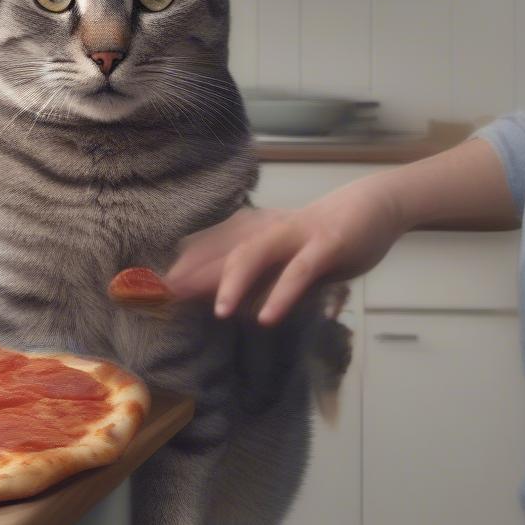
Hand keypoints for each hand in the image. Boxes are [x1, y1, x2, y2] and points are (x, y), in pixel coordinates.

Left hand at [163, 177, 405, 325]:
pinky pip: (301, 271)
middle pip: (221, 250)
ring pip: (255, 254)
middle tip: (167, 299)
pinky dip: (283, 293)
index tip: (151, 290)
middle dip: (193, 275)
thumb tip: (212, 298)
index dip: (179, 268)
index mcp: (252, 229)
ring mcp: (295, 235)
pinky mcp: (326, 246)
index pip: (207, 247)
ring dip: (234, 282)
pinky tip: (268, 318)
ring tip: (221, 313)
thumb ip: (251, 275)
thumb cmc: (319, 237)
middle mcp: (266, 229)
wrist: (373, 206)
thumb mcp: (281, 256)